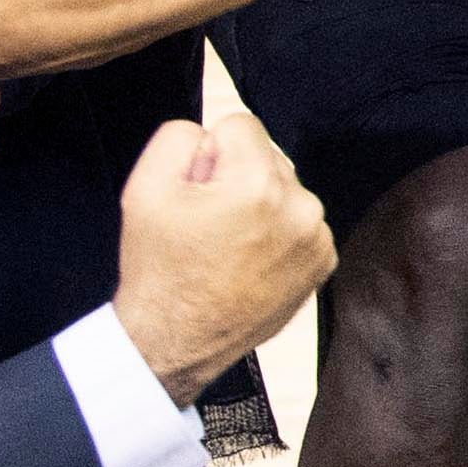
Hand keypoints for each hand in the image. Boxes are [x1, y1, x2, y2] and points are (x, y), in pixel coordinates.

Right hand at [109, 112, 335, 394]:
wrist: (175, 341)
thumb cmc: (159, 266)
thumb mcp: (144, 187)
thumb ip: (180, 136)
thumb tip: (215, 136)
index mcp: (258, 183)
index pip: (240, 125)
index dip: (209, 154)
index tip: (197, 191)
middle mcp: (301, 206)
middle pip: (267, 157)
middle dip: (237, 178)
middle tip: (208, 223)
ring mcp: (318, 238)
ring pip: (285, 190)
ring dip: (260, 205)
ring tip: (228, 245)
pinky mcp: (323, 262)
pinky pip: (299, 223)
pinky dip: (277, 234)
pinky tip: (249, 261)